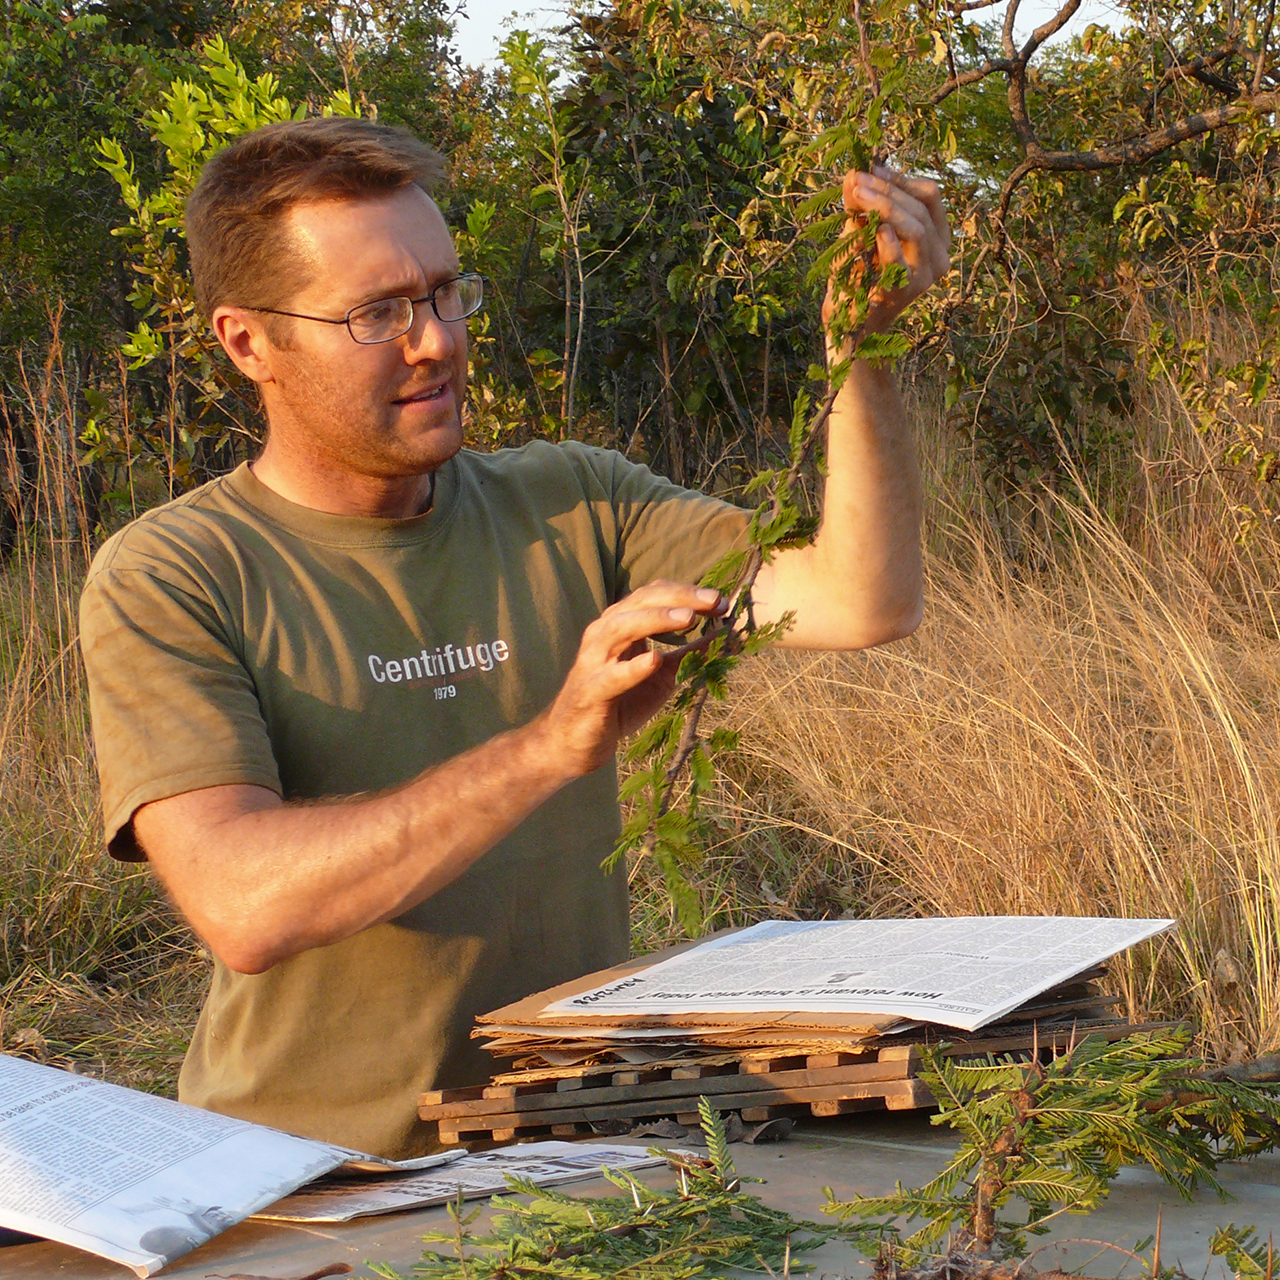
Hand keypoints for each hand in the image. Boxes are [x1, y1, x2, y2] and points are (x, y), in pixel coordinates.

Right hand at [538, 581, 727, 777]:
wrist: (575, 740)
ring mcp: (594, 660)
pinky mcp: (590, 691)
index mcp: (621, 624)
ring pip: (621, 628)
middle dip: (679, 598)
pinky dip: (633, 667)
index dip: (687, 593)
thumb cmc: (619, 702)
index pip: (653, 595)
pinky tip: (655, 659)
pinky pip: (612, 676)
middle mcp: (604, 634)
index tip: (721, 600)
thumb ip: (683, 655)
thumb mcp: (659, 676)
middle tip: (714, 601)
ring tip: (688, 618)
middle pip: (640, 602)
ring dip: (656, 620)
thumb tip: (718, 635)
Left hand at [824, 165, 950, 336]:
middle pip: (922, 209)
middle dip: (888, 191)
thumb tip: (852, 173)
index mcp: (935, 235)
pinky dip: (888, 244)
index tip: (872, 169)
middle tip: (857, 181)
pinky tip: (876, 232)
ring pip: (917, 229)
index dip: (901, 179)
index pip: (930, 196)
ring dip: (886, 208)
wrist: (847, 318)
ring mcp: (927, 274)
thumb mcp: (859, 230)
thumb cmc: (857, 272)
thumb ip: (859, 205)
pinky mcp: (909, 291)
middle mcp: (939, 254)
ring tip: (858, 197)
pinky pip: (901, 261)